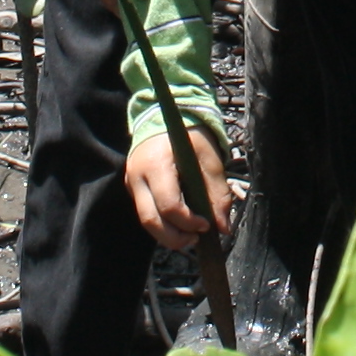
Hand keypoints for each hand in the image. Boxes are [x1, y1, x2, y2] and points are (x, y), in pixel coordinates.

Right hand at [124, 125, 233, 248]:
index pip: (168, 204)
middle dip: (174, 238)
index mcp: (157, 164)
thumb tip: (223, 228)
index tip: (206, 225)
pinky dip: (163, 224)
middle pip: (150, 220)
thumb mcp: (209, 159)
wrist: (163, 118)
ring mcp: (131, 184)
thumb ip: (218, 194)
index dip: (188, 221)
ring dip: (168, 235)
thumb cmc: (190, 137)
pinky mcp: (133, 190)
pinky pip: (146, 213)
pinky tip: (180, 223)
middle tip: (196, 238)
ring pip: (146, 222)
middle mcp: (137, 176)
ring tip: (191, 235)